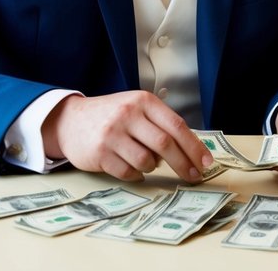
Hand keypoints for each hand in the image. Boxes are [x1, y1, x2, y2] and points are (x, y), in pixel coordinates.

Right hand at [43, 91, 211, 181]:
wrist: (71, 120)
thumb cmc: (111, 115)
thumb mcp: (136, 108)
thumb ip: (160, 123)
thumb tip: (192, 149)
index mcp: (142, 101)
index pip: (176, 125)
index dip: (194, 146)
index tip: (206, 161)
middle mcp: (128, 115)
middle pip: (165, 144)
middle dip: (184, 164)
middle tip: (194, 176)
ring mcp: (112, 134)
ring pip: (147, 161)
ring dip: (153, 167)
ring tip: (147, 161)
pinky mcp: (99, 153)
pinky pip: (128, 172)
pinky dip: (136, 174)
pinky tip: (132, 167)